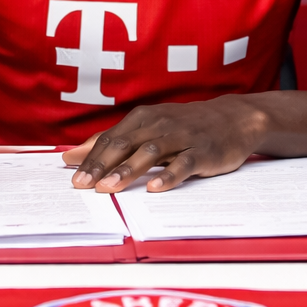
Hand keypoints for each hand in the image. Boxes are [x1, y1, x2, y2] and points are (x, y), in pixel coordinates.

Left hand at [63, 95, 268, 192]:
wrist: (233, 118)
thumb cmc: (185, 126)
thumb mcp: (149, 127)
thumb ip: (114, 141)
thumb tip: (73, 156)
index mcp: (143, 118)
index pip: (110, 139)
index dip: (90, 158)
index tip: (72, 177)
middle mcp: (159, 124)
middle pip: (125, 144)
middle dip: (102, 165)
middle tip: (83, 185)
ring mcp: (182, 137)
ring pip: (150, 152)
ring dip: (128, 170)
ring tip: (109, 188)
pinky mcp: (202, 151)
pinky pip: (183, 164)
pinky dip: (168, 175)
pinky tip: (154, 188)